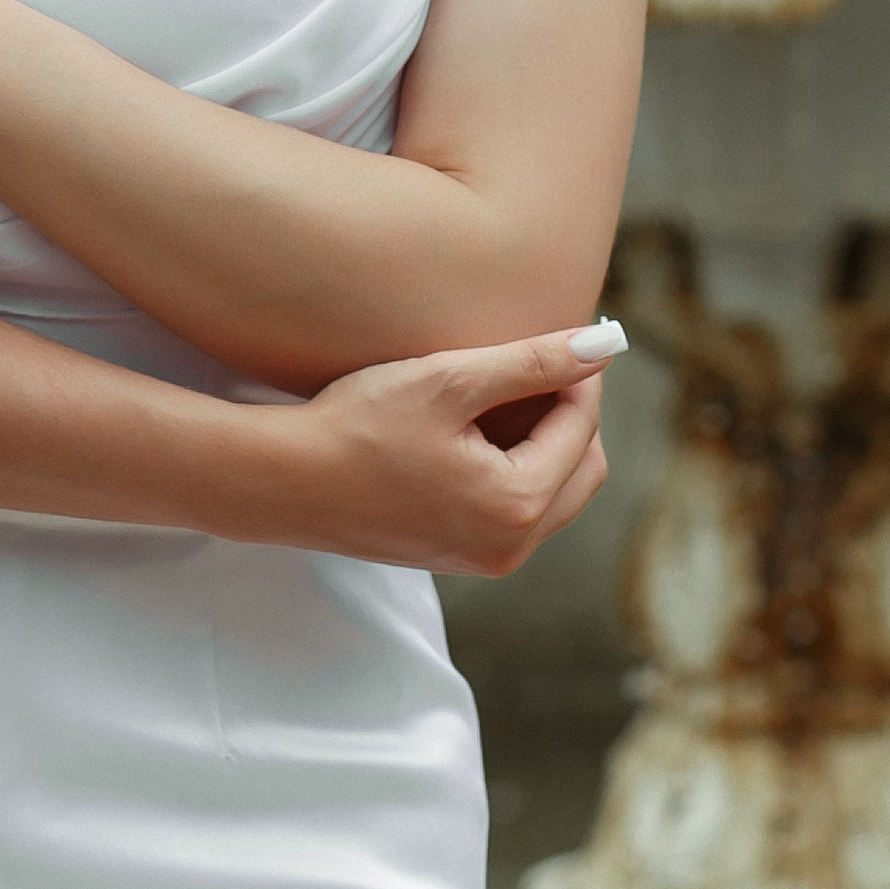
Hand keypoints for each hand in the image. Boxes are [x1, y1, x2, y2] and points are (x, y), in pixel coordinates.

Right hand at [241, 328, 612, 573]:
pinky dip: (518, 466)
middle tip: (543, 358)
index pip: (582, 427)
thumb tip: (604, 343)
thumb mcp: (449, 381)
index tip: (566, 329)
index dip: (579, 372)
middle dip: (572, 411)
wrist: (284, 482)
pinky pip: (517, 508)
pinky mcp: (458, 555)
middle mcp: (512, 547)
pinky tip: (479, 427)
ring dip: (548, 440)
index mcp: (518, 505)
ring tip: (511, 386)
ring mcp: (485, 559)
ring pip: (554, 492)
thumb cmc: (360, 424)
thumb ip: (532, 361)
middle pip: (582, 468)